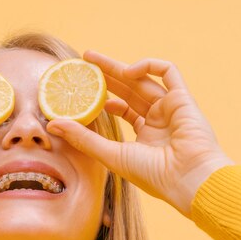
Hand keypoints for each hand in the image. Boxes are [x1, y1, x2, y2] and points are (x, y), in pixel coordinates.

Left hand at [46, 51, 233, 215]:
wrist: (189, 180)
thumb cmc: (154, 175)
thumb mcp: (111, 155)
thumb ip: (83, 138)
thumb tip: (51, 125)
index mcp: (146, 136)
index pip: (122, 109)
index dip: (101, 98)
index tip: (79, 90)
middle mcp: (159, 120)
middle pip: (128, 90)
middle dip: (104, 76)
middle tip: (82, 63)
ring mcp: (171, 109)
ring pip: (142, 79)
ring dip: (118, 68)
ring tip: (91, 60)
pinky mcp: (183, 98)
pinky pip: (168, 72)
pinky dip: (148, 66)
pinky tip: (128, 70)